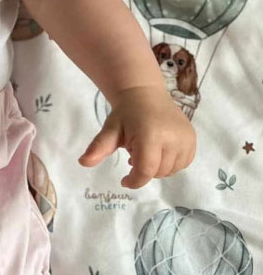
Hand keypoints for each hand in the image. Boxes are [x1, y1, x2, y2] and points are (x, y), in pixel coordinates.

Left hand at [78, 85, 195, 188]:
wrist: (146, 94)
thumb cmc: (125, 114)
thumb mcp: (110, 130)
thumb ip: (98, 147)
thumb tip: (83, 162)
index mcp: (151, 135)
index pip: (146, 170)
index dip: (134, 180)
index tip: (124, 180)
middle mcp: (173, 138)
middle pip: (157, 173)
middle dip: (143, 169)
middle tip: (134, 152)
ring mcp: (186, 139)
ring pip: (171, 171)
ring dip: (156, 168)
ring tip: (146, 150)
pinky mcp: (192, 140)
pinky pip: (182, 164)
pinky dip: (170, 163)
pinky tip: (159, 150)